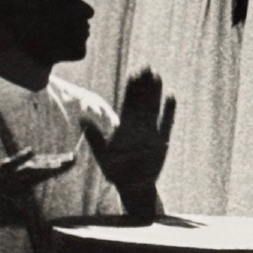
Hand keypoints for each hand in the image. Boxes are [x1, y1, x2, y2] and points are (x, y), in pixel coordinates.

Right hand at [0, 148, 76, 232]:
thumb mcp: (7, 218)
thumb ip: (22, 219)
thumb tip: (37, 226)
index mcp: (18, 187)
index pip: (42, 175)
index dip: (57, 168)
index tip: (73, 161)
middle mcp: (13, 179)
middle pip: (38, 169)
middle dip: (55, 163)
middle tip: (74, 156)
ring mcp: (4, 179)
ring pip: (26, 170)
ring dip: (42, 165)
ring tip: (59, 161)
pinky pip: (6, 170)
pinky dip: (18, 161)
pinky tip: (29, 152)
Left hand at [83, 69, 175, 221]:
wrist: (133, 185)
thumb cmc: (115, 170)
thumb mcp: (102, 154)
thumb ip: (94, 136)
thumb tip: (81, 117)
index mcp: (124, 126)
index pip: (128, 102)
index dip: (131, 87)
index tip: (133, 72)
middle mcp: (138, 125)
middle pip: (142, 101)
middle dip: (144, 84)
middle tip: (147, 66)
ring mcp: (151, 131)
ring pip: (154, 108)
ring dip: (156, 92)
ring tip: (158, 76)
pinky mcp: (162, 141)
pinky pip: (167, 123)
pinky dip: (169, 110)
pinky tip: (172, 95)